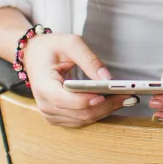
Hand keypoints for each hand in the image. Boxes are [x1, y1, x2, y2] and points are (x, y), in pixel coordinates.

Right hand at [21, 33, 137, 127]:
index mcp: (44, 86)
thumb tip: (108, 79)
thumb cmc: (51, 47)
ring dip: (105, 111)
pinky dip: (97, 112)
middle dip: (106, 106)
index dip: (89, 100)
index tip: (110, 94)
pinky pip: (80, 120)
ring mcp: (50, 113)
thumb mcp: (71, 43)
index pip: (67, 100)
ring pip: (83, 119)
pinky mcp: (57, 116)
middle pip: (80, 113)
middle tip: (129, 96)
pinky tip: (112, 102)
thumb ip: (90, 60)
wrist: (33, 55)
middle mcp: (45, 104)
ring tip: (125, 98)